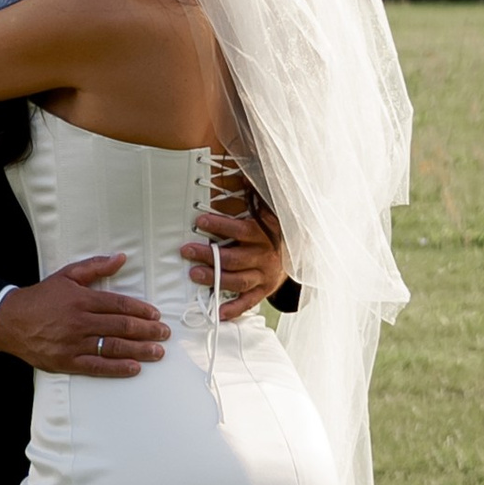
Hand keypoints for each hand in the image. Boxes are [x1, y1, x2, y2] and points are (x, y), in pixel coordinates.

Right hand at [0, 254, 169, 378]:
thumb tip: (121, 258)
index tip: (156, 315)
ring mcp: (74, 343)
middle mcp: (81, 321)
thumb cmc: (41, 297)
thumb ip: (95, 266)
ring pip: (113, 346)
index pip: (119, 305)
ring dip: (139, 349)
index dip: (141, 310)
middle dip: (147, 331)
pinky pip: (97, 366)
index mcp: (82, 299)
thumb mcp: (67, 275)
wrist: (10, 320)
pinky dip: (118, 368)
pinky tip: (134, 367)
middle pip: (121, 326)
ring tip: (158, 352)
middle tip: (164, 333)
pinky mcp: (67, 361)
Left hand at [180, 203, 288, 319]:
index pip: (240, 230)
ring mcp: (264, 275)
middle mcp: (265, 256)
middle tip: (186, 251)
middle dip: (208, 255)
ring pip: (238, 280)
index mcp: (264, 234)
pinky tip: (217, 312)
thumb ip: (254, 194)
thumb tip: (242, 173)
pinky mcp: (264, 291)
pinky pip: (248, 302)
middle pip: (234, 258)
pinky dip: (233, 309)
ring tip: (193, 275)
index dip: (219, 226)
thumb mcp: (267, 211)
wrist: (297, 254)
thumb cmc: (272, 231)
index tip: (199, 221)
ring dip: (214, 279)